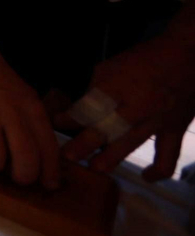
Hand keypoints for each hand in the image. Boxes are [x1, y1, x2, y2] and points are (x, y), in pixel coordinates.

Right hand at [0, 54, 60, 187]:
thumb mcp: (26, 98)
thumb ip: (34, 126)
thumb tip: (43, 162)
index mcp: (32, 109)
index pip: (48, 148)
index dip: (50, 172)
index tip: (48, 185)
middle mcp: (12, 112)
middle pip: (25, 157)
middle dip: (22, 177)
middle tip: (15, 178)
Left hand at [57, 32, 194, 179]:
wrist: (187, 56)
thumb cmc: (144, 60)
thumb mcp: (111, 66)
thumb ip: (94, 90)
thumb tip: (74, 111)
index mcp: (118, 84)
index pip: (90, 104)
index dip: (70, 117)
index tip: (54, 124)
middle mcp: (138, 103)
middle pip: (108, 126)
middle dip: (86, 142)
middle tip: (67, 155)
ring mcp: (157, 119)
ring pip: (132, 142)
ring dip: (112, 157)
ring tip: (93, 169)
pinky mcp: (175, 129)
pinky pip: (168, 155)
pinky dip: (158, 170)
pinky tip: (146, 178)